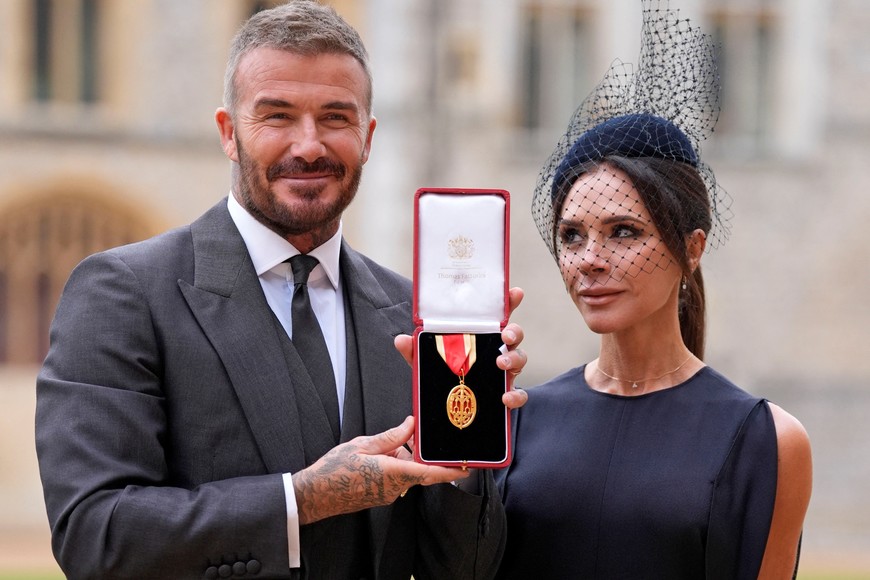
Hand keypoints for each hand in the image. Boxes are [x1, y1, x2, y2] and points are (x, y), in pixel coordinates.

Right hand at [292, 416, 469, 524]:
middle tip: (422, 438)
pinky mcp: (381, 496)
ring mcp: (388, 494)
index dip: (451, 471)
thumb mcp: (362, 445)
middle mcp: (394, 487)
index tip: (467, 467)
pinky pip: (398, 478)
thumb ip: (391, 436)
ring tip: (391, 442)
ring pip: (409, 473)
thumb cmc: (334, 470)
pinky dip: (397, 465)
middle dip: (424, 455)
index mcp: (392, 473)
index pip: (430, 473)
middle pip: (421, 470)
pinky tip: (383, 454)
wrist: (314, 494)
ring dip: (406, 458)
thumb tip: (411, 425)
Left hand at [394, 287, 528, 408]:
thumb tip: (401, 339)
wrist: (451, 408)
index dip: (508, 302)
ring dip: (514, 358)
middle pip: (514, 334)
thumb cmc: (445, 375)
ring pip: (520, 358)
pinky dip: (516, 395)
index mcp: (481, 336)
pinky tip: (505, 397)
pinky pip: (519, 393)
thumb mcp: (427, 361)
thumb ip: (416, 350)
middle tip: (505, 335)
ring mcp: (504, 371)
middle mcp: (496, 350)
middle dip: (514, 331)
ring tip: (501, 364)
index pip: (497, 315)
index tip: (515, 292)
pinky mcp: (507, 392)